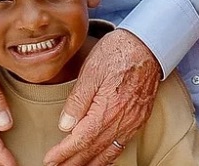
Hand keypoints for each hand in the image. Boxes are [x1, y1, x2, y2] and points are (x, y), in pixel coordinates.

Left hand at [43, 29, 161, 165]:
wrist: (148, 45)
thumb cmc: (118, 53)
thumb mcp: (91, 71)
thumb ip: (77, 100)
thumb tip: (65, 125)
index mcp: (106, 111)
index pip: (80, 141)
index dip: (63, 154)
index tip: (49, 160)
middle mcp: (121, 123)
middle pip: (93, 152)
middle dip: (73, 163)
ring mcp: (132, 123)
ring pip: (108, 153)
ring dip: (90, 164)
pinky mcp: (138, 120)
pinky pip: (121, 146)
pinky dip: (108, 157)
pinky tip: (100, 159)